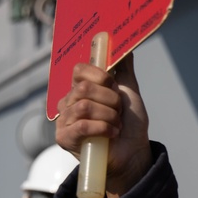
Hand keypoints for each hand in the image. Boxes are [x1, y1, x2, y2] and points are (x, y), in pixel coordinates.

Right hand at [55, 53, 151, 197]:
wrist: (133, 152)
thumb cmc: (129, 124)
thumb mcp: (129, 92)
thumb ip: (124, 69)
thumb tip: (126, 45)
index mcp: (81, 88)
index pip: (80, 69)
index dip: (100, 75)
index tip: (113, 85)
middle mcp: (69, 102)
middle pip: (84, 88)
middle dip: (110, 100)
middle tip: (118, 112)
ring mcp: (64, 120)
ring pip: (84, 107)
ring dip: (109, 116)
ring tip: (116, 125)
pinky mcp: (64, 138)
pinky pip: (81, 125)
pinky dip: (103, 128)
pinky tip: (112, 134)